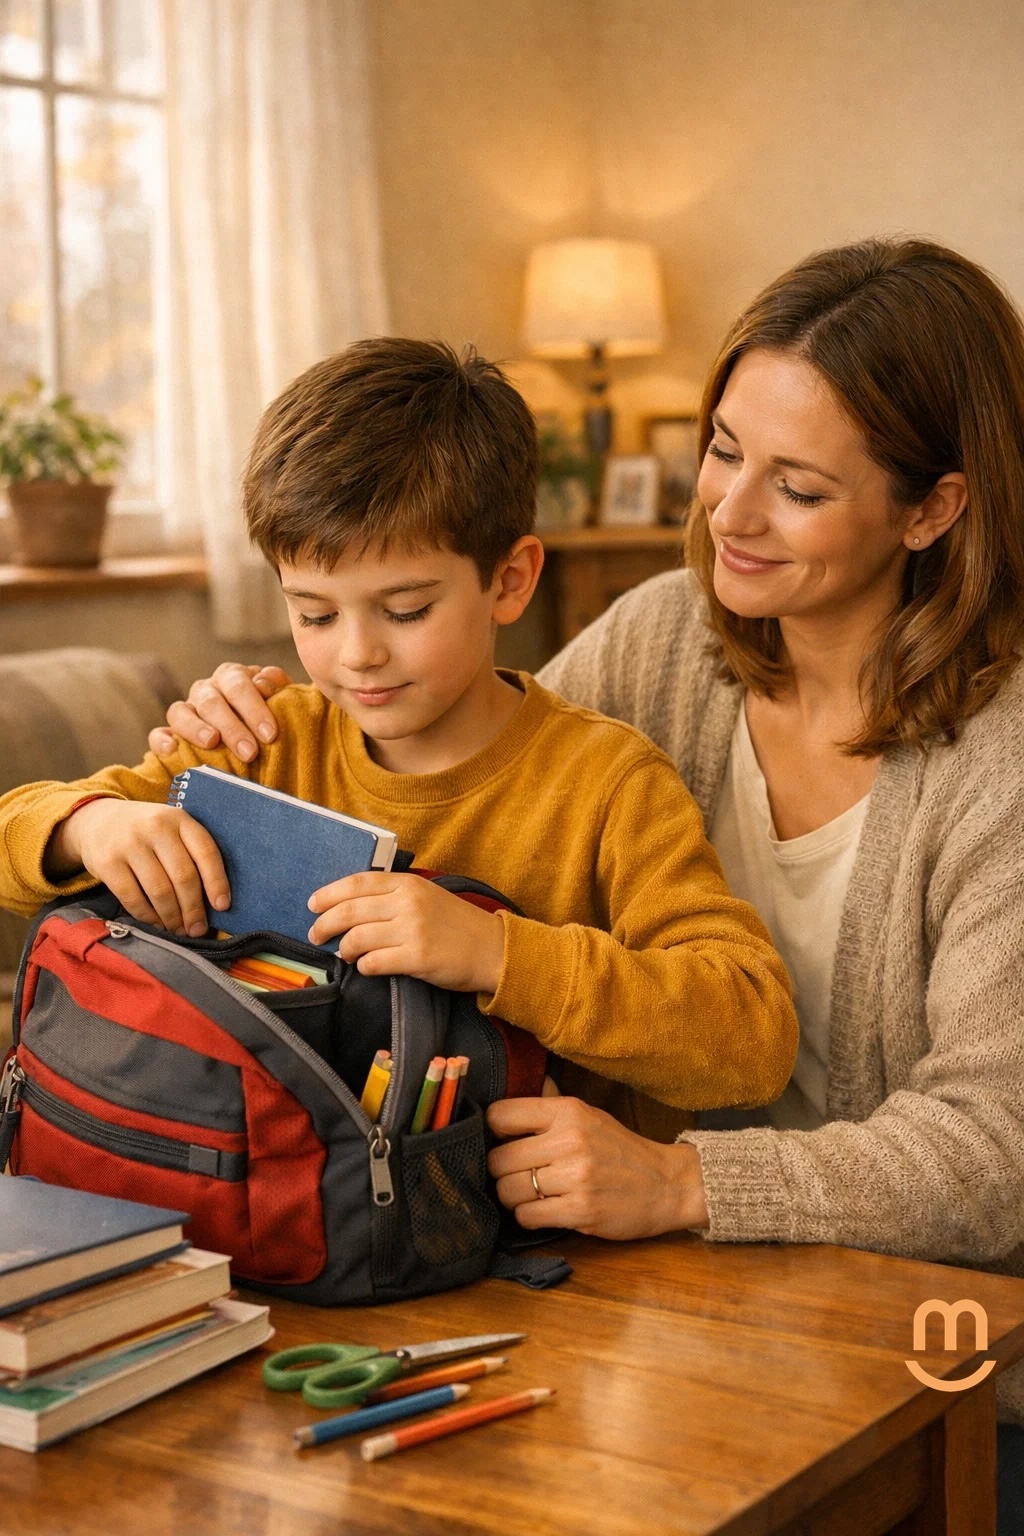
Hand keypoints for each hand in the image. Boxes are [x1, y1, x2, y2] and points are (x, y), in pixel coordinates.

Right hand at [51, 800, 230, 935]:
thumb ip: (190, 851)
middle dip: (194, 909)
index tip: (223, 907)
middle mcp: (155, 828)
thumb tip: (213, 899)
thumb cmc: (145, 831)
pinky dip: (148, 917)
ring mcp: (129, 845)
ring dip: (173, 917)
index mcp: (179, 819)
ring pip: (160, 891)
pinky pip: (133, 898)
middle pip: (183, 876)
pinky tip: (157, 924)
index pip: (206, 852)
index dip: (217, 882)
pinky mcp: (107, 863)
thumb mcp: (171, 828)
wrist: (95, 820)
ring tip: (179, 930)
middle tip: (198, 929)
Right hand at [147, 663, 292, 760]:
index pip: (238, 684)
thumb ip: (279, 689)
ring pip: (181, 711)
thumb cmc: (273, 721)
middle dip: (232, 726)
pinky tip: (172, 750)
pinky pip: (158, 733)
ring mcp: (186, 710)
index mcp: (233, 677)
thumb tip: (265, 679)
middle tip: (250, 751)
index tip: (270, 734)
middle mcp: (207, 689)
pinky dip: (162, 740)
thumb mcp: (282, 704)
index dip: (254, 708)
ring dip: (196, 728)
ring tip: (212, 742)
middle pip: (212, 700)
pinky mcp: (171, 733)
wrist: (261, 744)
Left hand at [307, 871, 505, 992]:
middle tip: (316, 935)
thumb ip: (393, 895)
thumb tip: (349, 905)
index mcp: (408, 883)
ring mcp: (413, 930)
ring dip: (343, 949)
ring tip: (344, 954)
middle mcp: (408, 902)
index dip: (329, 894)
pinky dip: (364, 966)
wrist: (491, 949)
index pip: (357, 882)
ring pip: (357, 938)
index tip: (313, 904)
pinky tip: (367, 967)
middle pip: (350, 911)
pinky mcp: (417, 957)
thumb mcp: (426, 896)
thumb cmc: (456, 924)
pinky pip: (374, 962)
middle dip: (325, 924)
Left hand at [486, 1096, 709, 1238]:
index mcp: (568, 1111)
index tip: (504, 1142)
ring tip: (531, 1194)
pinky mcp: (580, 1211)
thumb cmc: (620, 1150)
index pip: (500, 1115)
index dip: (494, 1132)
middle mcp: (570, 1140)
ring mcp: (576, 1177)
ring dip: (513, 1197)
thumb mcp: (588, 1115)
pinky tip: (544, 1210)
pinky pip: (527, 1216)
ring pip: (508, 1191)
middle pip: (498, 1159)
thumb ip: (548, 1108)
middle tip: (516, 1175)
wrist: (667, 1184)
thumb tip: (506, 1096)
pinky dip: (528, 1216)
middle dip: (501, 1172)